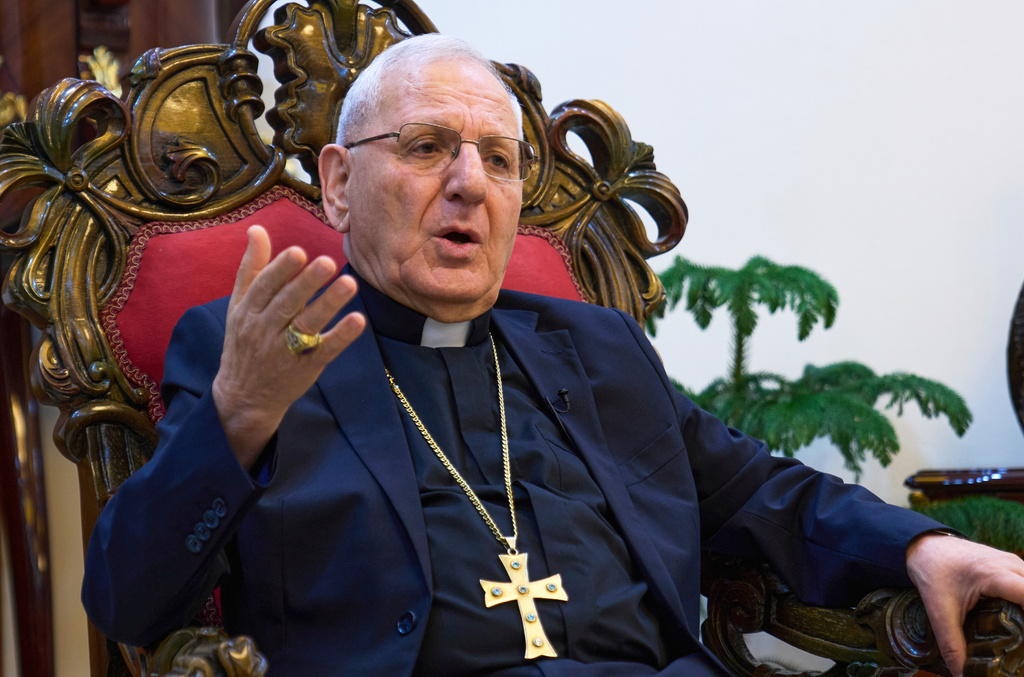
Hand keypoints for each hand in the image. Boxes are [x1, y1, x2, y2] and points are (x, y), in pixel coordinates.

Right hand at [212, 225, 365, 468]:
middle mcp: (264, 330)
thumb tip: (257, 229)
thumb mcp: (239, 306)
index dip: (280, 269)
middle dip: (306, 283)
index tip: (299, 252)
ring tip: (349, 284)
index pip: (264, 287)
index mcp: (248, 311)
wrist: (243, 397)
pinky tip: (358, 320)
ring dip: (328, 304)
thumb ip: (251, 268)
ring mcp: (285, 350)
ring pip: (307, 325)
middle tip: (328, 262)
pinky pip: (325, 350)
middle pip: (287, 304)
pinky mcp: (306, 367)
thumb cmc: (244, 342)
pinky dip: (341, 336)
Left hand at [906, 532, 1023, 676]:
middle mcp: (1008, 564)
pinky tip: (1017, 617)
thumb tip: (960, 673)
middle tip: (1020, 637)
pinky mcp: (1010, 564)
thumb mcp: (938, 609)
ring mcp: (1011, 562)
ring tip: (1017, 629)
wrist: (922, 545)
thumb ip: (951, 643)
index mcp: (993, 574)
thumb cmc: (931, 571)